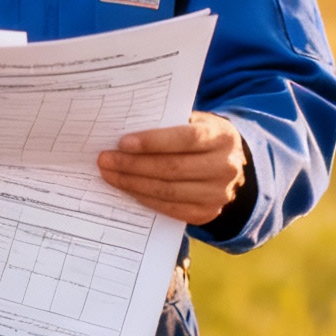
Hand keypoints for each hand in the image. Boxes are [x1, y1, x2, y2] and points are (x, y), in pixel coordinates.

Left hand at [96, 111, 247, 223]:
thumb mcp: (195, 122)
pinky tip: (128, 189)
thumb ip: (169, 124)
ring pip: (167, 191)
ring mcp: (217, 194)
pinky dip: (145, 198)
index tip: (123, 143)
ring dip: (133, 184)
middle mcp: (225, 168)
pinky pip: (170, 209)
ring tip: (109, 174)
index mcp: (222, 137)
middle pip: (172, 168)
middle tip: (105, 160)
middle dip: (133, 165)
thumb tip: (126, 136)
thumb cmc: (202, 136)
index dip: (152, 142)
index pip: (185, 139)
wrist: (230, 164)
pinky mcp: (207, 213)